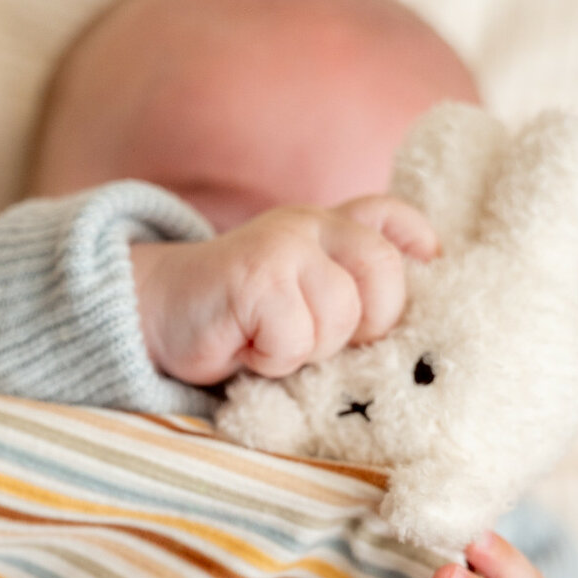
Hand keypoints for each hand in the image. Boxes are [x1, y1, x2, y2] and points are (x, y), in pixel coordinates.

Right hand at [130, 196, 437, 385]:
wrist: (157, 311)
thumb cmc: (238, 320)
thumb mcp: (301, 298)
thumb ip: (349, 290)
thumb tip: (410, 321)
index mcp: (328, 227)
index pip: (390, 218)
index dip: (417, 246)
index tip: (420, 276)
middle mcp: (310, 225)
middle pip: (384, 271)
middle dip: (368, 322)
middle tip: (321, 340)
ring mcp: (282, 245)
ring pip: (341, 313)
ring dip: (309, 348)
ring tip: (272, 342)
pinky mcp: (254, 276)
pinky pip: (295, 336)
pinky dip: (273, 359)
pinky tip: (247, 347)